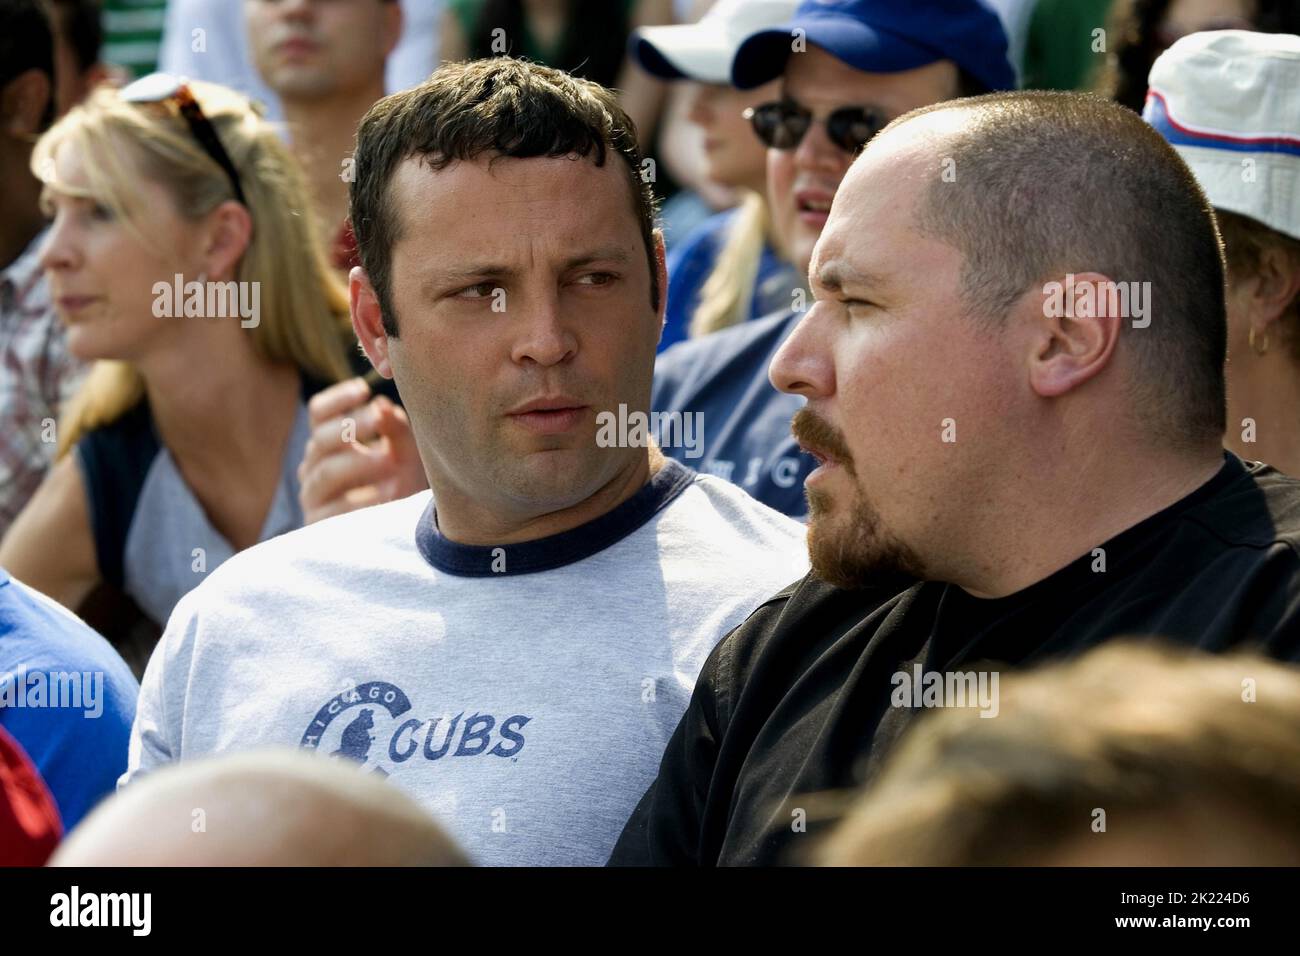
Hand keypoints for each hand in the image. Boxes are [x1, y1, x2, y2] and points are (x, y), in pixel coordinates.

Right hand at [297, 377, 427, 523]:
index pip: (319, 413)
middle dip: (351, 426)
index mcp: (329, 443)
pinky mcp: (321, 527)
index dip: (338, 399)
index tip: (364, 389)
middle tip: (380, 420)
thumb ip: (396, 428)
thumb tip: (381, 405)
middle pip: (321, 439)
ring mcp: (314, 497)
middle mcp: (315, 467)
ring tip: (390, 461)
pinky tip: (387, 494)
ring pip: (326, 472)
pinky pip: (334, 511)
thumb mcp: (406, 451)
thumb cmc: (404, 482)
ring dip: (359, 463)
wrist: (405, 530)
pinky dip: (362, 501)